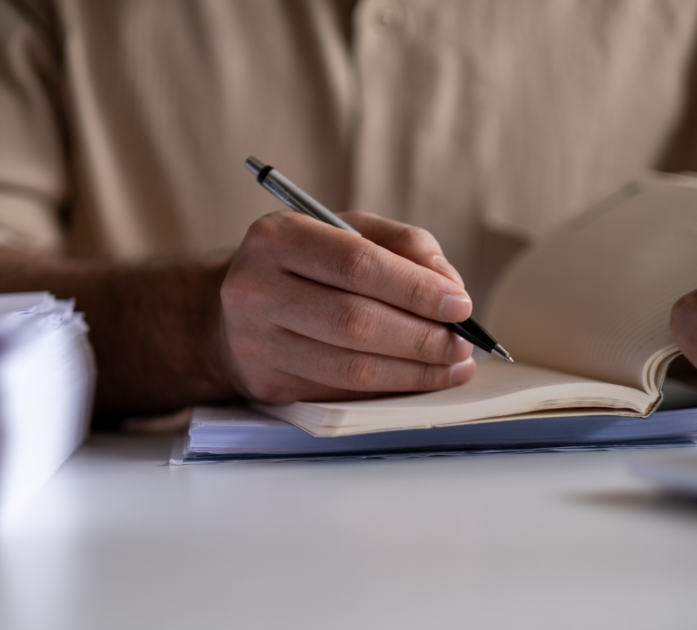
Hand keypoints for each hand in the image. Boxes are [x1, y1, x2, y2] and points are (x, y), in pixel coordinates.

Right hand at [219, 211, 475, 402]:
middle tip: (462, 342)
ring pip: (350, 367)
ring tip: (452, 365)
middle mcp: (256, 289)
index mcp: (277, 238)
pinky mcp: (265, 382)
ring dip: (413, 371)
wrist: (234, 311)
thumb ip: (402, 245)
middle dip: (421, 337)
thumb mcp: (345, 232)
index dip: (415, 289)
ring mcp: (255, 342)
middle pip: (354, 320)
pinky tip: (418, 378)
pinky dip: (389, 388)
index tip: (460, 304)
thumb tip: (449, 285)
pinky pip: (341, 392)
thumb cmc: (303, 266)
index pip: (356, 264)